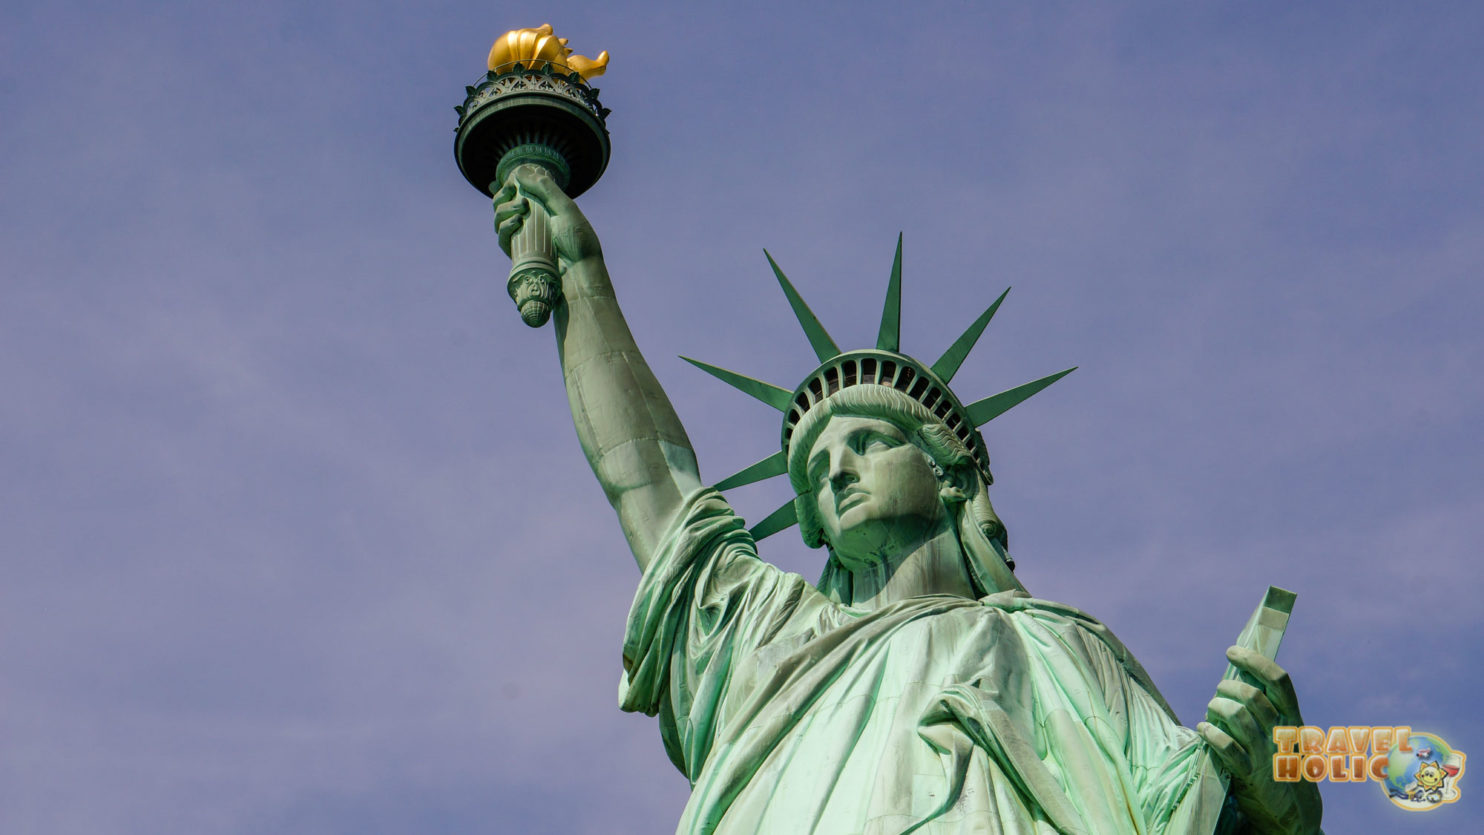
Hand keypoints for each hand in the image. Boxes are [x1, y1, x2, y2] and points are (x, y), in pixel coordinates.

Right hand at [492, 164, 602, 268]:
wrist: (580, 271)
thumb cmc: (578, 240)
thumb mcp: (565, 208)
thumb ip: (545, 188)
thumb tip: (519, 171)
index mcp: (543, 209)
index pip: (518, 193)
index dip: (509, 184)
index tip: (511, 179)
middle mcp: (530, 222)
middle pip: (503, 204)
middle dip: (502, 195)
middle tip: (511, 190)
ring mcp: (523, 238)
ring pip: (499, 219)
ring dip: (504, 208)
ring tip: (521, 207)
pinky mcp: (518, 254)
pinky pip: (502, 238)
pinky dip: (504, 226)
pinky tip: (516, 221)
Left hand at [1197, 647, 1321, 834]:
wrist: (1296, 815)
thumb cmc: (1283, 767)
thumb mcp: (1285, 737)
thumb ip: (1268, 712)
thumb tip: (1238, 681)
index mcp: (1293, 721)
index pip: (1279, 681)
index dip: (1254, 661)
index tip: (1232, 651)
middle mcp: (1282, 734)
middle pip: (1252, 696)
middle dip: (1228, 687)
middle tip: (1218, 692)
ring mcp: (1267, 755)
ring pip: (1238, 717)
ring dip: (1216, 708)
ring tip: (1210, 711)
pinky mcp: (1250, 775)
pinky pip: (1227, 748)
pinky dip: (1210, 734)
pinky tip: (1203, 730)